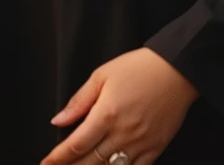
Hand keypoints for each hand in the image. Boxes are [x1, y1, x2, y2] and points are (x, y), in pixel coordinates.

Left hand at [42, 49, 197, 164]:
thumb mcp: (102, 75)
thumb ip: (79, 101)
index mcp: (106, 114)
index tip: (45, 164)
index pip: (76, 145)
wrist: (178, 70)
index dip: (58, 158)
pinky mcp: (156, 148)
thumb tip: (59, 120)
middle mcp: (122, 133)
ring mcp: (140, 144)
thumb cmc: (139, 68)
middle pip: (90, 162)